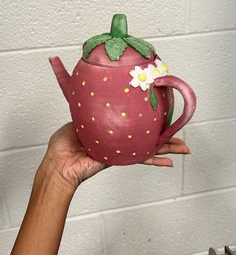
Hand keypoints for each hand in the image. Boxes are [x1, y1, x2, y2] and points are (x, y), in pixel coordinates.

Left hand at [37, 123, 189, 193]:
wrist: (59, 163)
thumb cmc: (63, 144)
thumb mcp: (77, 117)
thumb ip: (88, 108)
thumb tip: (94, 91)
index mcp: (111, 129)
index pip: (133, 122)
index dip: (146, 118)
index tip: (158, 111)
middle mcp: (120, 140)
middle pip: (146, 136)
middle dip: (164, 134)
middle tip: (179, 131)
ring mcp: (122, 151)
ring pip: (150, 148)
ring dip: (168, 148)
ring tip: (184, 148)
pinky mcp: (121, 159)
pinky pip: (141, 159)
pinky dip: (155, 161)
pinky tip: (169, 162)